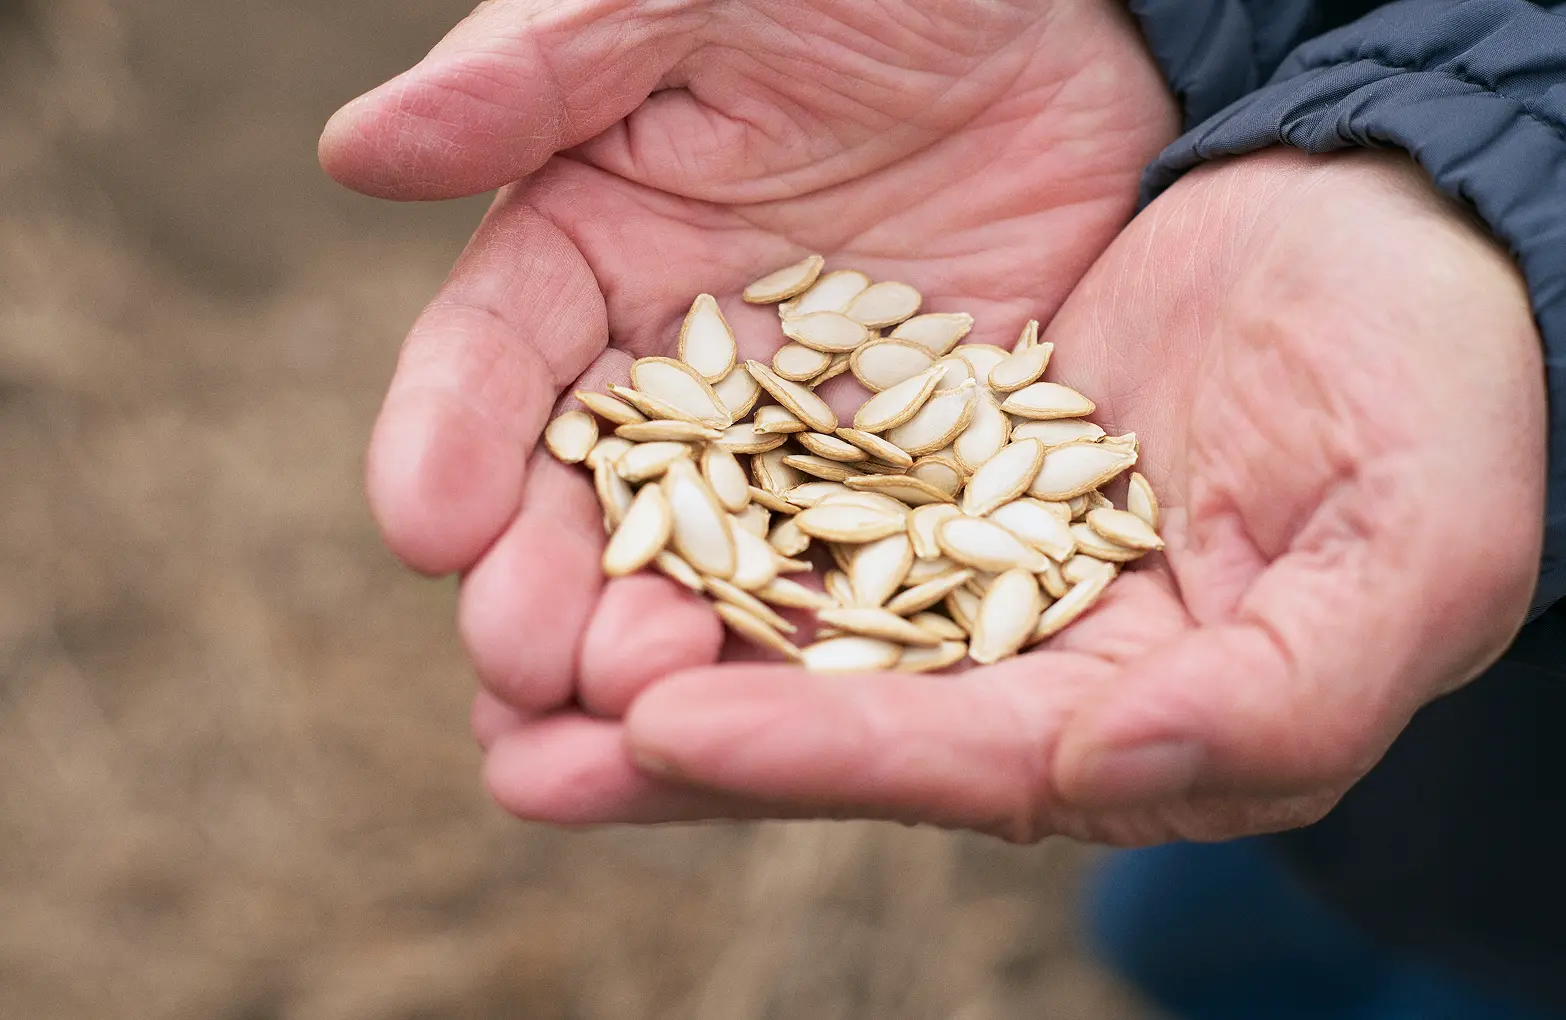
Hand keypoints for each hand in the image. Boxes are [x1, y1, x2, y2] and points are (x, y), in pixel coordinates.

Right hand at [319, 1, 1177, 717]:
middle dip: (546, 585)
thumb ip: (541, 70)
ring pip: (712, 563)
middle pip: (586, 497)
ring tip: (633, 727)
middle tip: (524, 671)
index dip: (448, 440)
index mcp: (588, 252)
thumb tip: (356, 151)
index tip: (421, 523)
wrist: (1080, 19)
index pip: (493, 361)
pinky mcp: (917, 480)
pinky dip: (824, 645)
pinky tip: (800, 715)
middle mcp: (674, 366)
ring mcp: (797, 438)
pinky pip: (864, 571)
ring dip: (663, 652)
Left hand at [478, 149, 1545, 844]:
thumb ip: (1281, 697)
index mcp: (1128, 710)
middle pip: (827, 709)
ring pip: (774, 602)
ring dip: (637, 629)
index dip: (818, 753)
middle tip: (518, 752)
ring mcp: (946, 540)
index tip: (667, 733)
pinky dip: (676, 491)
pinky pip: (772, 466)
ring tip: (493, 658)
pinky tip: (567, 504)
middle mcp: (1015, 651)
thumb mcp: (1415, 546)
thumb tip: (1104, 779)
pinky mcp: (901, 435)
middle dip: (672, 734)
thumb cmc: (1435, 393)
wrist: (1390, 230)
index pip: (956, 757)